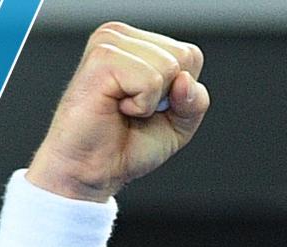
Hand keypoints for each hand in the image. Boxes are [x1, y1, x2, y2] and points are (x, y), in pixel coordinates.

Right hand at [26, 22, 209, 201]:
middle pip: (184, 58)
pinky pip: (150, 80)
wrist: (91, 170)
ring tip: (123, 108)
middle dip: (169, 96)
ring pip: (169, 67)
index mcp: (139, 44)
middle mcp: (122, 37)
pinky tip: (116, 107)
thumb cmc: (127, 146)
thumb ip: (195, 101)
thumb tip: (184, 80)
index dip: (182, 93)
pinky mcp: (101, 59)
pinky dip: (141, 105)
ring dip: (152, 102)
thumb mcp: (179, 125)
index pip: (191, 55)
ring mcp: (109, 43)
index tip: (152, 108)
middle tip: (135, 110)